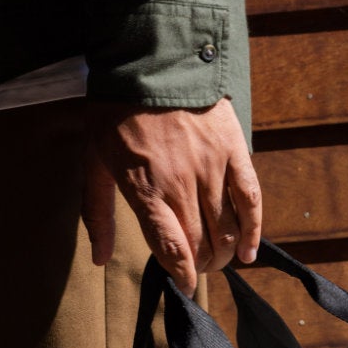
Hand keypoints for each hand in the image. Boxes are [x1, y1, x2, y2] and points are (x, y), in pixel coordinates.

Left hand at [82, 98, 261, 297]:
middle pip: (201, 244)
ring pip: (227, 228)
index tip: (183, 288)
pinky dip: (254, 229)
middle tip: (198, 267)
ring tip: (219, 258)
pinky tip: (250, 251)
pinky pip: (250, 198)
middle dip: (201, 265)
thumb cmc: (115, 113)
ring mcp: (211, 167)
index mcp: (146, 189)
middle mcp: (181, 184)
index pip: (171, 248)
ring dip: (225, 252)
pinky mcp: (233, 150)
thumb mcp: (93, 161)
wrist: (151, 60)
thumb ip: (97, 213)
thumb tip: (98, 259)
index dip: (180, 275)